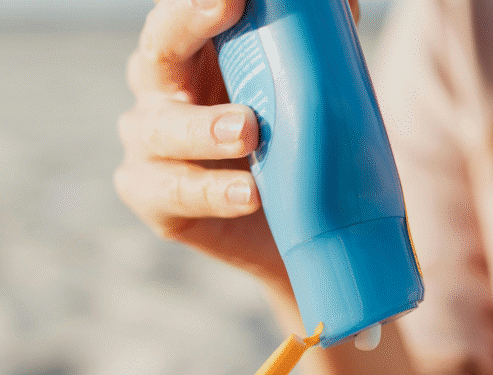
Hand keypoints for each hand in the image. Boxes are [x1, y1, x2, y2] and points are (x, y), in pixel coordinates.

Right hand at [115, 0, 359, 289]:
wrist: (297, 234)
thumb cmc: (296, 153)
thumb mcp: (309, 100)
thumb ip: (313, 53)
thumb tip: (343, 4)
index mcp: (194, 52)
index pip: (189, 11)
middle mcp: (161, 88)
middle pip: (160, 47)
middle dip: (189, 23)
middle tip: (230, 4)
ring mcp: (149, 142)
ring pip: (161, 128)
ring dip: (204, 127)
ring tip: (249, 132)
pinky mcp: (151, 195)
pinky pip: (174, 190)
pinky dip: (211, 192)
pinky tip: (248, 194)